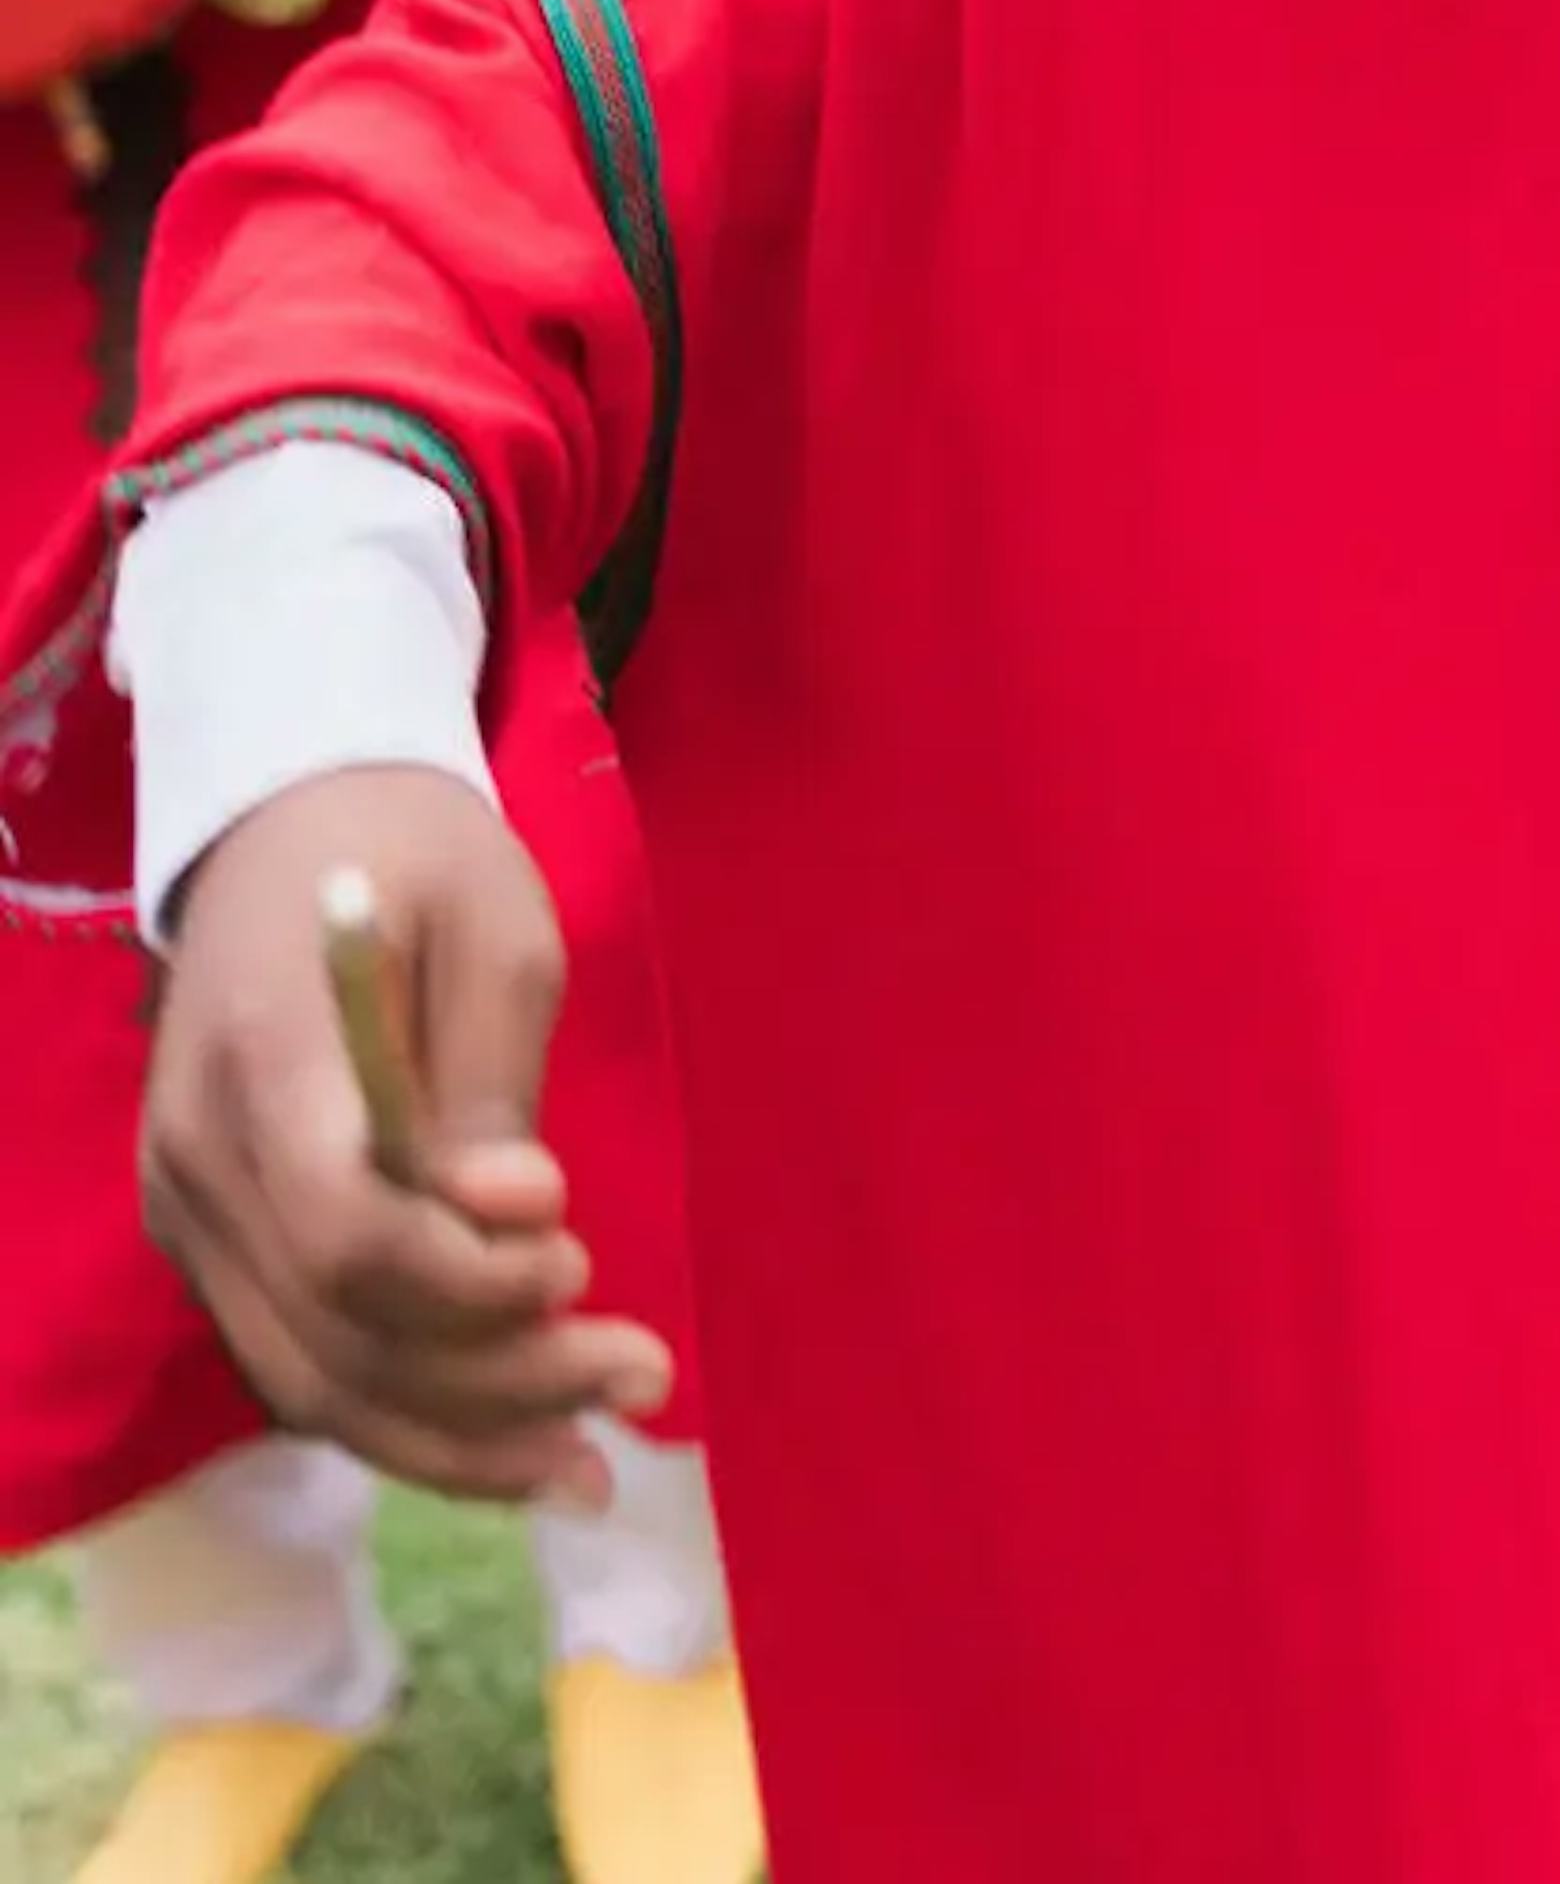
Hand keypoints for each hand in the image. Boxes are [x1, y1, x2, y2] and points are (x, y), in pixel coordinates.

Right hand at [143, 769, 672, 1503]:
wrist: (293, 823)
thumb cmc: (418, 855)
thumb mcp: (495, 922)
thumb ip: (493, 1077)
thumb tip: (516, 1215)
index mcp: (263, 1055)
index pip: (346, 1228)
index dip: (466, 1278)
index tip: (580, 1258)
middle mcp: (197, 1157)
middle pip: (336, 1330)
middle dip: (495, 1381)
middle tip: (641, 1380)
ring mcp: (190, 1214)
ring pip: (312, 1381)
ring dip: (457, 1438)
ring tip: (593, 1465)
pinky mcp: (213, 1250)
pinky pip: (301, 1365)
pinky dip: (407, 1418)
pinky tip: (513, 1445)